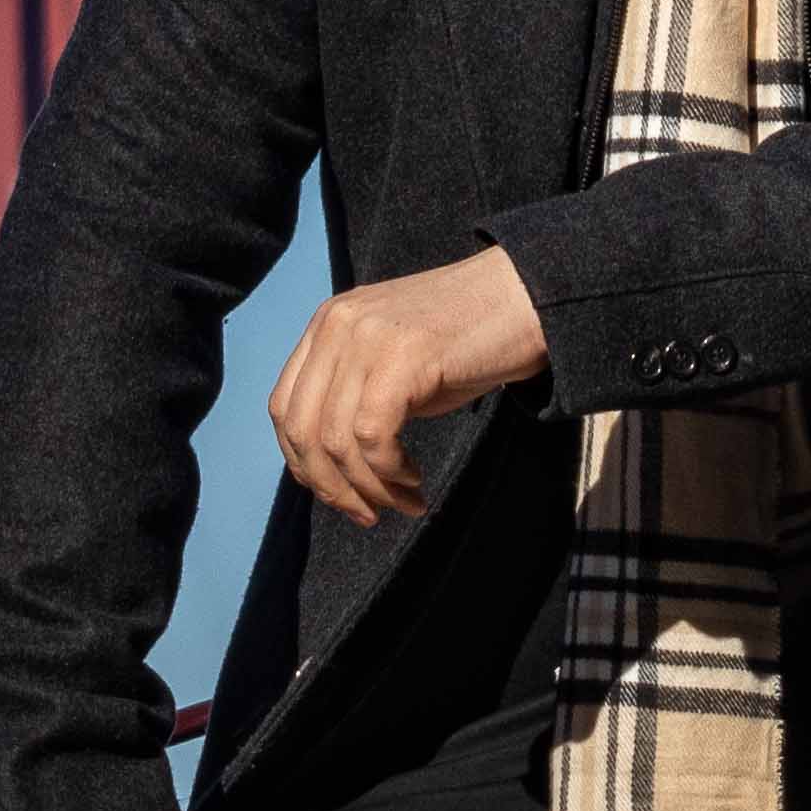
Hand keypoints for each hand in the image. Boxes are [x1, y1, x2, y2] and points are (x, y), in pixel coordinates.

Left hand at [267, 241, 549, 522]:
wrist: (527, 296)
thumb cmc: (467, 337)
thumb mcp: (391, 359)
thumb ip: (353, 394)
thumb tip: (326, 470)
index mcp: (328, 323)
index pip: (284, 408)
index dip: (303, 464)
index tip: (337, 495)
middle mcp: (338, 324)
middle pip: (301, 430)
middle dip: (330, 487)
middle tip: (368, 514)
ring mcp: (367, 337)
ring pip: (337, 442)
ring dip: (369, 488)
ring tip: (404, 501)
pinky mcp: (401, 356)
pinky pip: (373, 438)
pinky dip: (390, 473)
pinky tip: (416, 480)